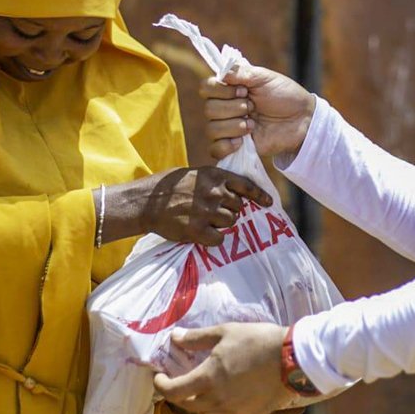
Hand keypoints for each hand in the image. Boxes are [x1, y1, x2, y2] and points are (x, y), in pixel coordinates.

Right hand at [100, 167, 273, 246]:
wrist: (145, 201)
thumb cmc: (168, 187)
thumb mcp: (194, 175)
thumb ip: (214, 181)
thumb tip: (233, 192)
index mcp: (214, 176)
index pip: (246, 185)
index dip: (259, 195)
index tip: (269, 203)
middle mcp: (214, 192)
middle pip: (238, 207)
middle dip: (230, 210)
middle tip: (213, 212)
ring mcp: (207, 212)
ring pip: (230, 222)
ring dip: (221, 224)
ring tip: (203, 220)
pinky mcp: (198, 230)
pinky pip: (219, 238)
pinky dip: (212, 238)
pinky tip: (200, 233)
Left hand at [153, 323, 293, 413]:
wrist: (293, 359)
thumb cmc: (258, 341)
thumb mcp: (225, 332)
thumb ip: (197, 338)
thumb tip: (175, 337)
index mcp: (208, 379)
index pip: (174, 391)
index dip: (162, 385)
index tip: (159, 376)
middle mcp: (218, 400)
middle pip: (188, 406)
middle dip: (178, 394)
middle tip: (178, 381)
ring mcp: (234, 411)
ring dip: (197, 403)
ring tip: (200, 389)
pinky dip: (217, 408)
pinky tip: (223, 396)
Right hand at [201, 65, 315, 158]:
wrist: (302, 119)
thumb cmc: (284, 95)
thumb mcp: (265, 77)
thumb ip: (241, 73)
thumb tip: (221, 73)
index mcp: (229, 89)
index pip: (206, 87)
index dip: (221, 90)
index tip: (244, 90)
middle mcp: (225, 108)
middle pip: (208, 109)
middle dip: (233, 108)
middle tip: (252, 107)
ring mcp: (228, 128)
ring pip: (212, 129)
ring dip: (234, 126)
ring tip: (253, 124)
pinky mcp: (234, 147)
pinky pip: (215, 150)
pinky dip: (226, 146)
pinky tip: (243, 141)